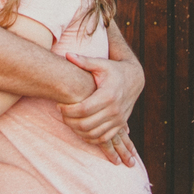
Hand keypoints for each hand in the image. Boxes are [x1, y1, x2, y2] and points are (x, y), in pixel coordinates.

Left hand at [58, 52, 142, 166]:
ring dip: (77, 130)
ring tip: (69, 120)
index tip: (59, 106)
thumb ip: (84, 61)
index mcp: (108, 95)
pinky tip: (80, 130)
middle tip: (61, 114)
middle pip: (86, 124)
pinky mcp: (120, 125)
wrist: (134, 79)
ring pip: (93, 133)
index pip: (83, 109)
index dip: (68, 110)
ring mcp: (118, 120)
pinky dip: (90, 137)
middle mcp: (114, 110)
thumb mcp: (101, 64)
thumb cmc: (114, 70)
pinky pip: (103, 138)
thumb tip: (68, 54)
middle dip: (69, 121)